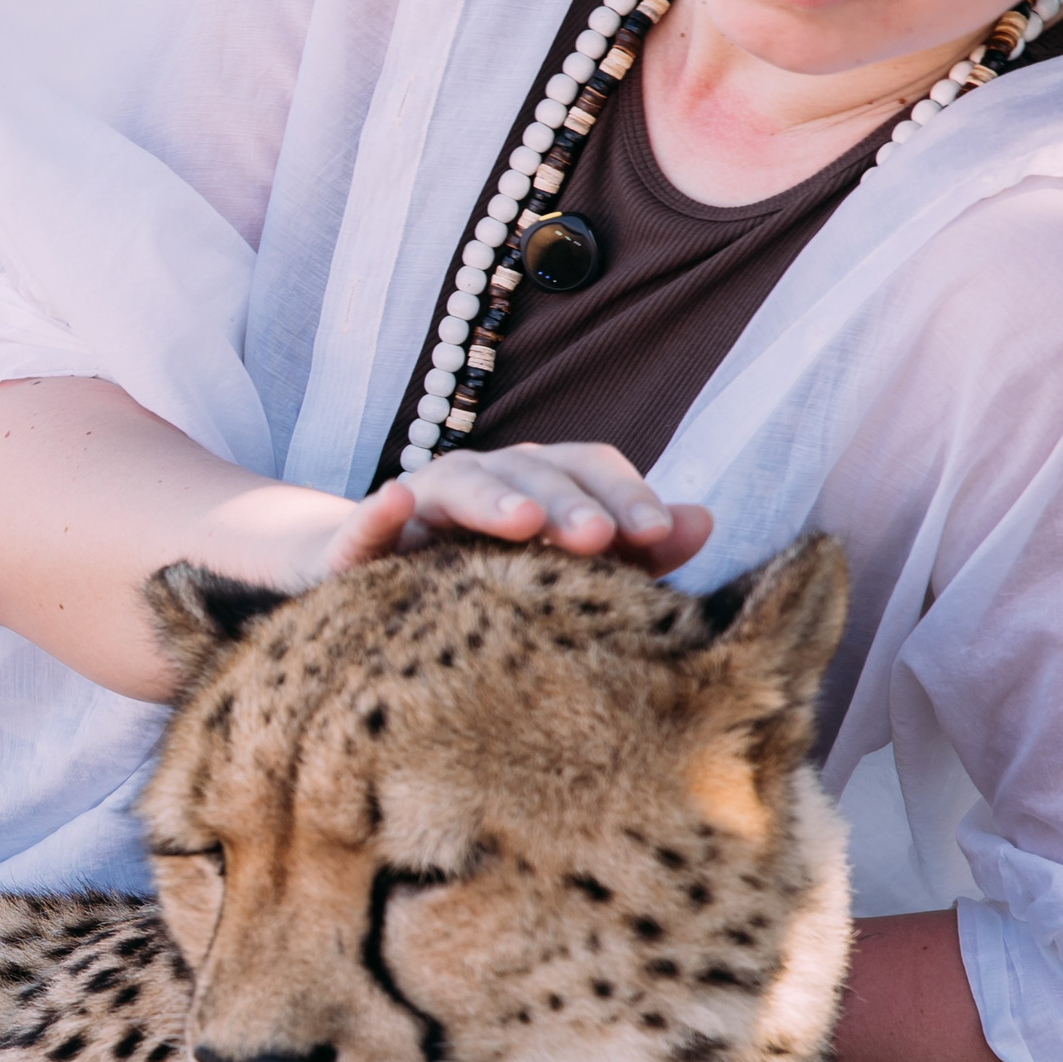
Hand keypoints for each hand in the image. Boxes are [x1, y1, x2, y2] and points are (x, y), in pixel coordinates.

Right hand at [315, 442, 711, 579]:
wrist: (369, 591)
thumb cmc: (484, 579)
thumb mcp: (561, 568)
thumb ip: (630, 548)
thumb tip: (705, 521)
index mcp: (536, 485)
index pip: (588, 470)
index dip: (623, 495)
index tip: (660, 535)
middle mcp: (483, 481)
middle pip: (532, 472)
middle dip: (567, 502)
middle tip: (598, 537)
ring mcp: (419, 506)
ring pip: (460, 484)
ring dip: (493, 497)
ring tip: (524, 521)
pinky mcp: (358, 544)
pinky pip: (365, 525)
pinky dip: (376, 512)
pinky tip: (395, 500)